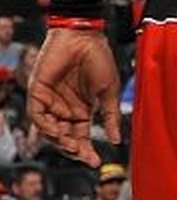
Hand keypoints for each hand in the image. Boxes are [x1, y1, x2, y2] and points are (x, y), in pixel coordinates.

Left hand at [27, 28, 121, 166]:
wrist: (85, 37)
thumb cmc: (99, 59)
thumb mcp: (108, 92)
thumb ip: (109, 116)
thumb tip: (115, 139)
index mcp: (82, 109)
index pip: (81, 136)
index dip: (86, 150)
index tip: (95, 162)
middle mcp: (65, 108)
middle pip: (65, 137)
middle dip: (74, 150)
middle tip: (85, 156)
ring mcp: (50, 101)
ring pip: (49, 130)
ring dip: (60, 141)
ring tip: (73, 145)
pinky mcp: (38, 92)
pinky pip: (37, 115)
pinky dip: (46, 126)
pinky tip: (58, 132)